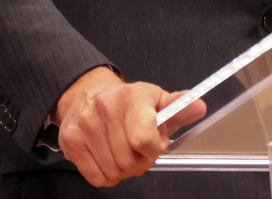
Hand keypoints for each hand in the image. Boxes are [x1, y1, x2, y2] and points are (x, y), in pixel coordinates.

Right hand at [53, 66, 207, 186]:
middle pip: (129, 162)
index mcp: (132, 97)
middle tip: (139, 150)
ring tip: (124, 152)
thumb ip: (179, 107)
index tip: (156, 144)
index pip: (144, 139)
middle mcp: (106, 109)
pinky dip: (107, 176)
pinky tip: (109, 158)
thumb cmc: (129, 102)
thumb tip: (199, 107)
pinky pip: (97, 178)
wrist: (89, 93)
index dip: (154, 150)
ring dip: (124, 170)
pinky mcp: (71, 141)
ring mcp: (86, 125)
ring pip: (114, 172)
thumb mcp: (157, 100)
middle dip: (140, 162)